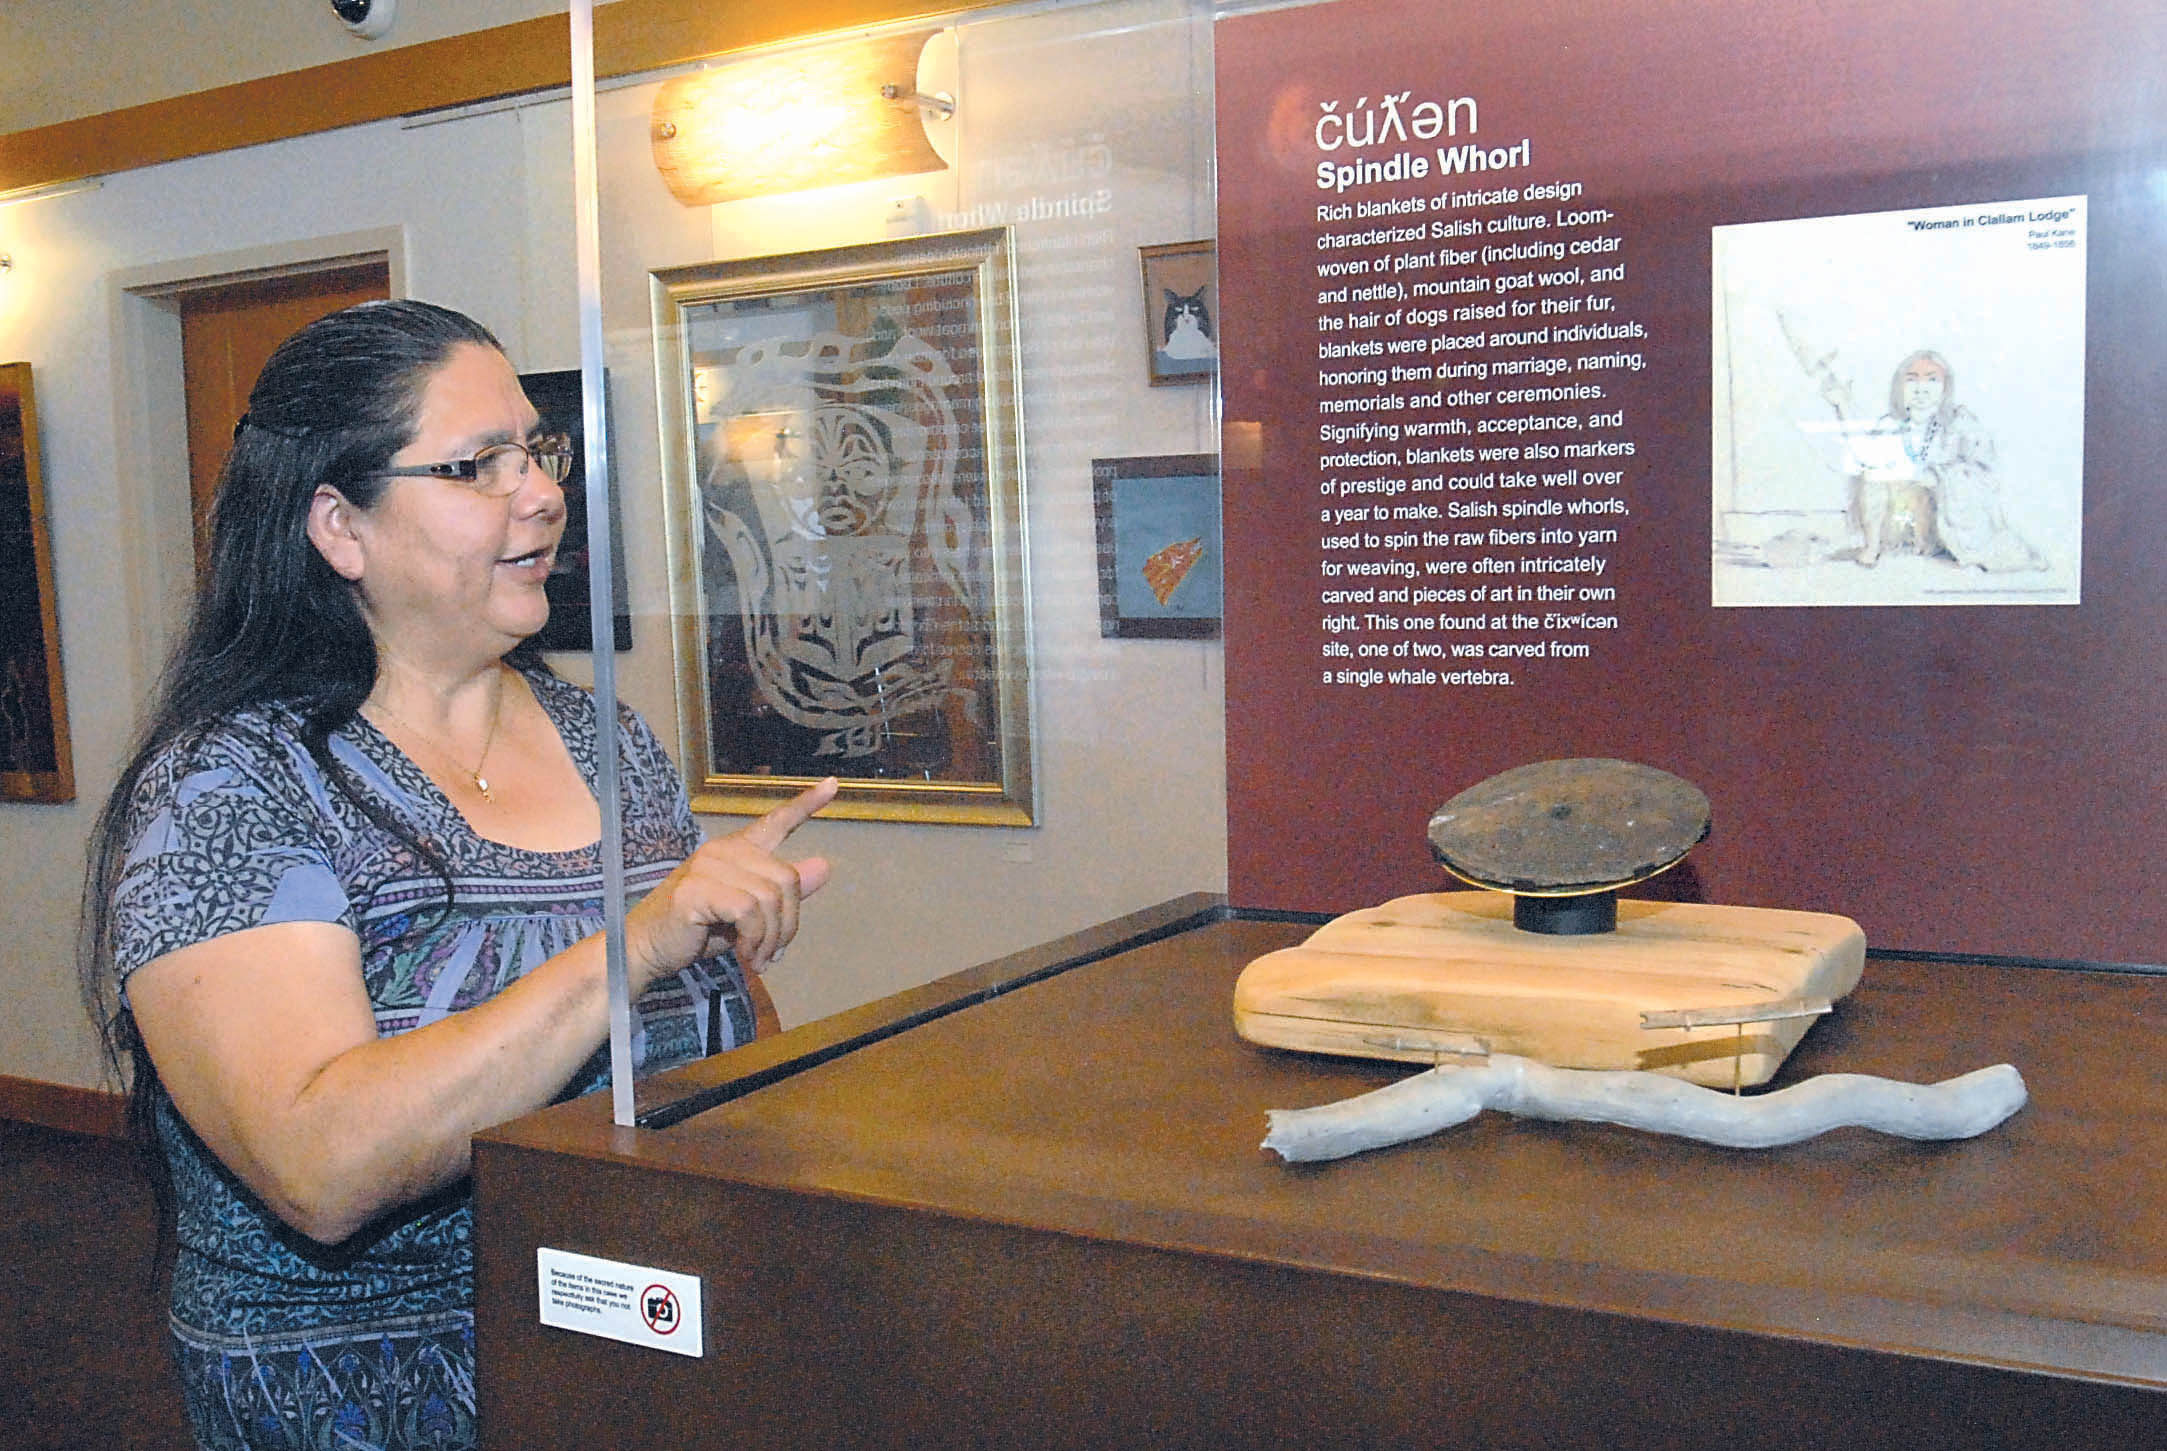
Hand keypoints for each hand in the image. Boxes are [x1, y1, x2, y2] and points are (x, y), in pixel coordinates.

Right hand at [626, 777, 836, 984]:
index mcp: (737, 851)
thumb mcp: (748, 914)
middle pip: (786, 879)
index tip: (834, 785)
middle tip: (773, 954)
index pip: (775, 821)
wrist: (646, 949)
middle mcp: (723, 850)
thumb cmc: (697, 931)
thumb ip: (784, 892)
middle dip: (788, 924)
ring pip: (769, 899)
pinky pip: (748, 912)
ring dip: (771, 939)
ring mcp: (708, 866)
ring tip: (759, 960)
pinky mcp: (697, 889)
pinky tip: (748, 957)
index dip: (806, 804)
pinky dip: (755, 940)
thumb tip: (825, 867)